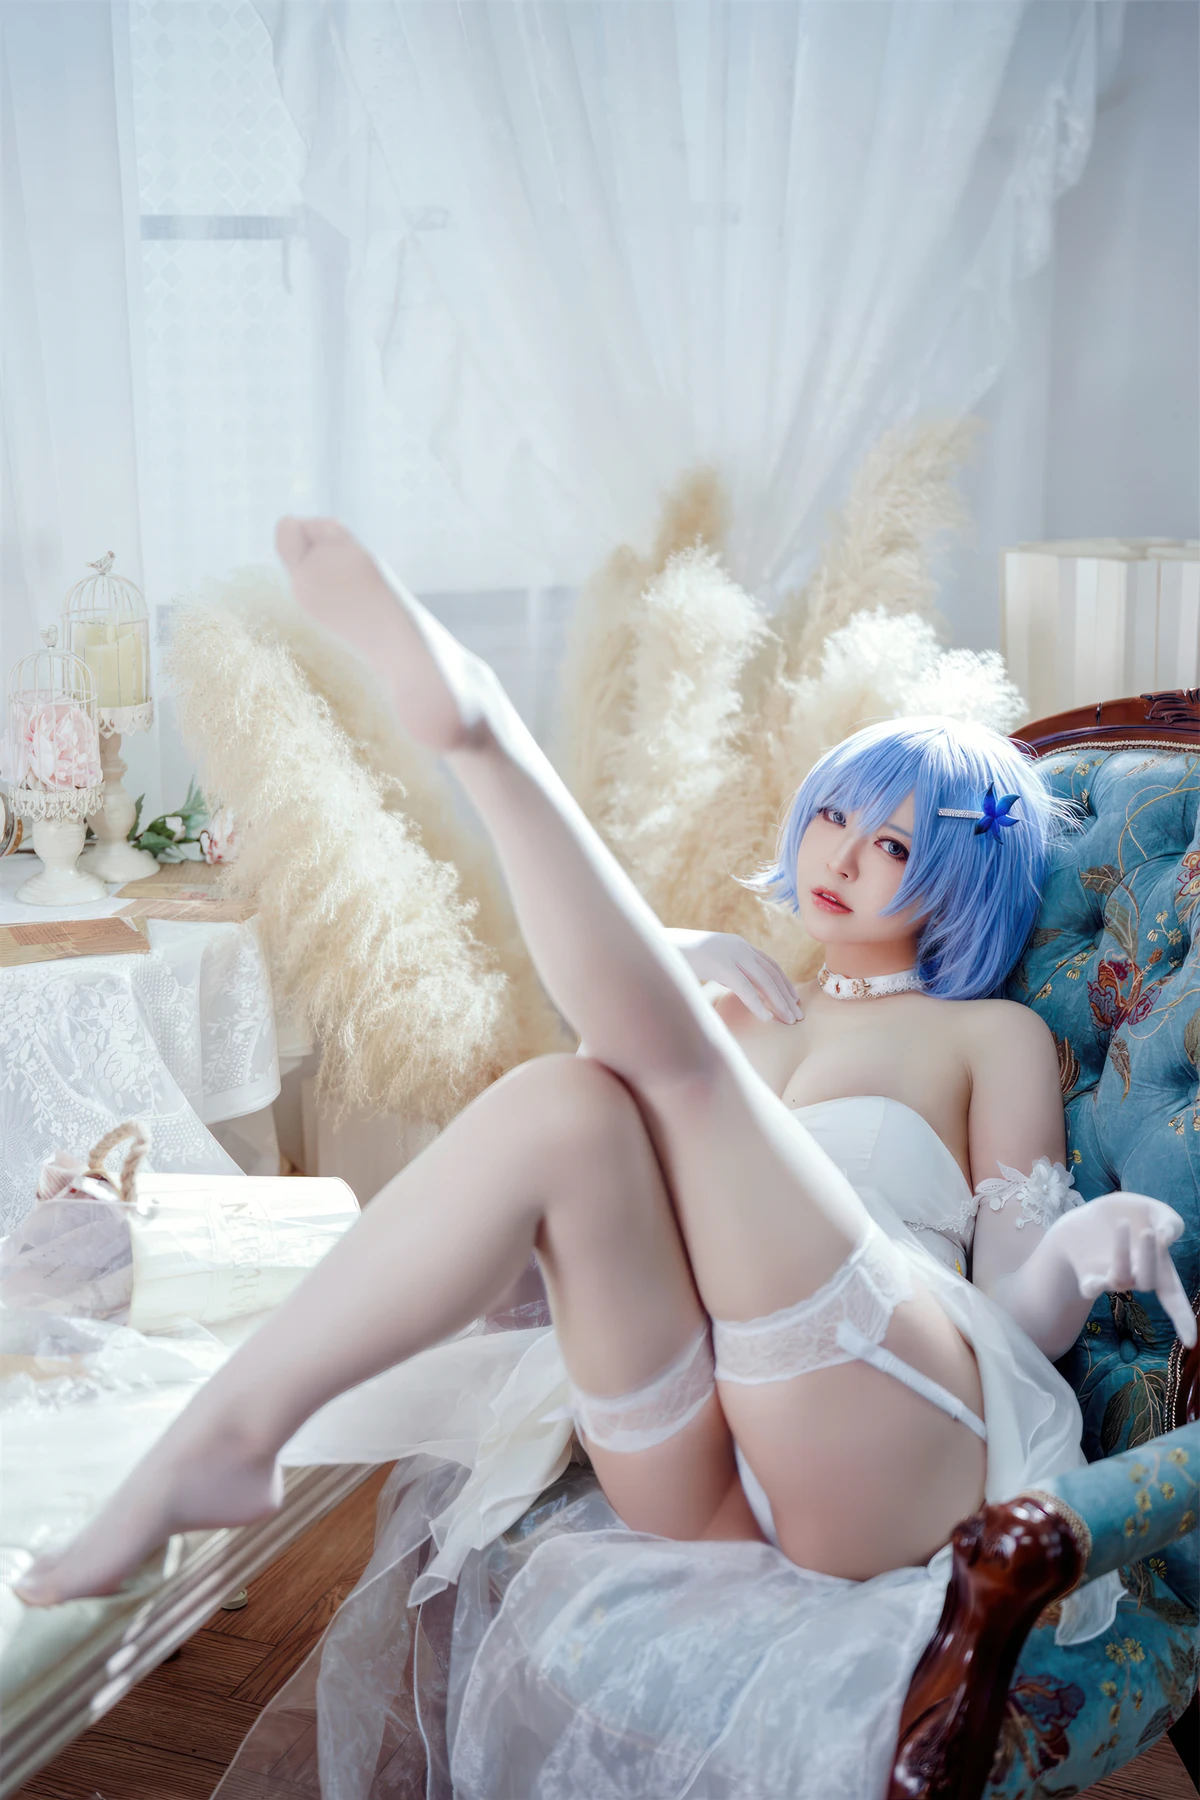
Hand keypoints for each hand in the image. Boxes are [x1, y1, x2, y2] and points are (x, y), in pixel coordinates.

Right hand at [670, 930, 801, 1023]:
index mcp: (737, 944)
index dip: (783, 982)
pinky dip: (757, 1004)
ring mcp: (730, 955)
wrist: (658, 946)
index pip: (769, 964)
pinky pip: (745, 988)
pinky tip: (766, 1019)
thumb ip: (725, 970)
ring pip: (764, 981)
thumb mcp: (708, 960)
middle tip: (797, 1016)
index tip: (793, 1000)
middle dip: (786, 995)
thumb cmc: (679, 957)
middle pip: (772, 973)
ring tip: (788, 1020)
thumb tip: (734, 985)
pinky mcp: (721, 966)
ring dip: (778, 1002)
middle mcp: (739, 947)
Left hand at [1048, 1192, 1195, 1347]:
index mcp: (1159, 1268)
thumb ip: (1170, 1222)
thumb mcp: (1156, 1211)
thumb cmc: (1132, 1216)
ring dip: (1122, 1253)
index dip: (1183, 1319)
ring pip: (1120, 1279)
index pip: (1174, 1299)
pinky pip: (1089, 1289)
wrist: (1091, 1212)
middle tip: (1149, 1232)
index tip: (1190, 1342)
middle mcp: (1136, 1278)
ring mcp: (1111, 1278)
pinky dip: (1091, 1287)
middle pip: (1147, 1282)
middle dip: (1149, 1257)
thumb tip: (1165, 1238)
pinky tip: (1092, 1279)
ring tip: (1122, 1223)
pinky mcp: (1088, 1275)